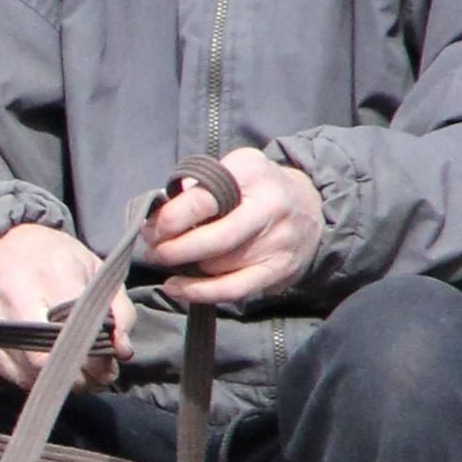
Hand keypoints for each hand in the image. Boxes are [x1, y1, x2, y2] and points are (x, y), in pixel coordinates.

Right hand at [0, 220, 125, 386]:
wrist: (4, 243)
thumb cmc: (56, 258)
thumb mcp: (97, 270)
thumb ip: (119, 310)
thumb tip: (122, 352)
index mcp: (52, 275)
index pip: (76, 336)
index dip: (97, 361)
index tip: (110, 366)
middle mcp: (15, 298)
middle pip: (47, 361)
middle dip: (78, 379)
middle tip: (95, 377)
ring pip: (29, 375)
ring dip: (58, 382)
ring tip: (75, 373)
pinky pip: (11, 375)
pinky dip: (34, 379)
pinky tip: (48, 367)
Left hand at [143, 148, 324, 308]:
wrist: (310, 205)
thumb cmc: (256, 186)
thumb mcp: (231, 169)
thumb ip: (197, 187)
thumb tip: (158, 217)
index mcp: (252, 174)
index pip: (203, 201)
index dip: (170, 219)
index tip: (151, 228)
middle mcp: (270, 208)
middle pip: (213, 240)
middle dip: (174, 250)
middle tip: (152, 250)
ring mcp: (277, 243)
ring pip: (219, 267)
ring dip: (187, 268)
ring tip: (170, 260)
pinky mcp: (279, 270)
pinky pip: (233, 290)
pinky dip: (200, 293)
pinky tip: (178, 288)